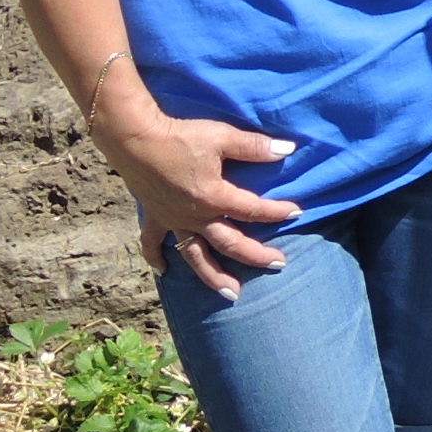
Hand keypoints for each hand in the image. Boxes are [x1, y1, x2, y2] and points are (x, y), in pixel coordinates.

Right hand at [102, 103, 300, 298]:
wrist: (135, 140)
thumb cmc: (180, 138)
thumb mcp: (223, 137)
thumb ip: (255, 147)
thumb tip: (288, 149)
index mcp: (214, 198)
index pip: (253, 210)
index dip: (277, 211)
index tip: (297, 212)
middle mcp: (195, 216)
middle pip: (230, 243)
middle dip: (255, 256)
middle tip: (278, 265)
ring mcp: (172, 220)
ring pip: (195, 256)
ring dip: (212, 276)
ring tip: (230, 294)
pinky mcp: (153, 216)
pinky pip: (153, 244)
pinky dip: (157, 259)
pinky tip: (164, 272)